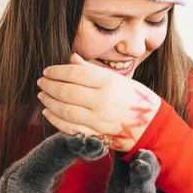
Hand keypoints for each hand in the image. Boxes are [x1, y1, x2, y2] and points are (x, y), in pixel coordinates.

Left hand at [36, 53, 161, 151]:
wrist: (151, 124)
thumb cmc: (134, 97)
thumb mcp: (118, 78)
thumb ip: (92, 70)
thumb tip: (72, 58)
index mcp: (109, 81)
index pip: (75, 73)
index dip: (57, 71)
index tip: (47, 71)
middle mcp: (103, 99)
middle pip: (67, 91)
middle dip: (50, 86)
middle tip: (41, 82)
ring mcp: (99, 119)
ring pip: (65, 110)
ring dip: (49, 102)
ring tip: (42, 95)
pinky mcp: (96, 133)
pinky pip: (70, 127)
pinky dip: (55, 120)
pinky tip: (48, 112)